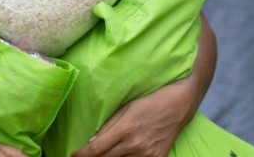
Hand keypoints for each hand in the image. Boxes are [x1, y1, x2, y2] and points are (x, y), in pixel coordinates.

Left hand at [72, 79, 192, 156]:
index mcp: (125, 128)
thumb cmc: (151, 101)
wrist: (180, 105)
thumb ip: (108, 126)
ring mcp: (147, 155)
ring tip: (104, 153)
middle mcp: (135, 145)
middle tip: (84, 156)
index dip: (81, 155)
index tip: (74, 155)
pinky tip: (123, 153)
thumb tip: (92, 142)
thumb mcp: (126, 108)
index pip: (96, 149)